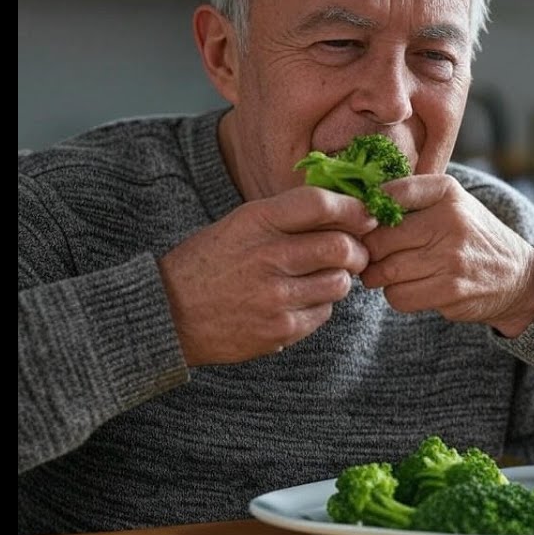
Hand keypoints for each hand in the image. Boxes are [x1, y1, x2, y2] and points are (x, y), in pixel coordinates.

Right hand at [158, 187, 376, 364]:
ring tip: (318, 278)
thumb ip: (287, 217)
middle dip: (357, 249)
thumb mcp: (240, 224)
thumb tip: (347, 210)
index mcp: (256, 221)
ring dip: (339, 279)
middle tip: (353, 253)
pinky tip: (296, 301)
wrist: (169, 314)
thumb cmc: (210, 263)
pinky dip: (319, 305)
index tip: (364, 214)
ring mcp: (276, 296)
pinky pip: (324, 313)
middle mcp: (268, 256)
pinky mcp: (281, 329)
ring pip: (340, 283)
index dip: (352, 208)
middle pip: (342, 246)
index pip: (320, 204)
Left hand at [360, 175, 533, 336]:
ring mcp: (452, 257)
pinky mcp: (451, 290)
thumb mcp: (450, 203)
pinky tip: (410, 287)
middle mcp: (450, 220)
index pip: (389, 194)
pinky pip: (399, 296)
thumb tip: (353, 207)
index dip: (367, 213)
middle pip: (379, 240)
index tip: (365, 223)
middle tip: (372, 255)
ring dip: (380, 277)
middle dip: (369, 252)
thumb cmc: (470, 236)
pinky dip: (396, 295)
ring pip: (385, 271)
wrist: (516, 275)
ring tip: (390, 272)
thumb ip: (409, 198)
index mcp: (446, 192)